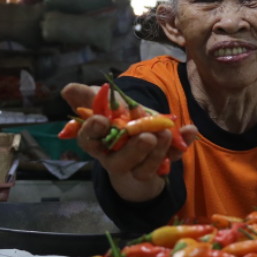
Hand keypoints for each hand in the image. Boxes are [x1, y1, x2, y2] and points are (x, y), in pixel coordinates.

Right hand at [61, 83, 196, 202]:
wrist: (137, 140)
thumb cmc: (115, 120)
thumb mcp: (102, 105)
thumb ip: (88, 97)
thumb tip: (67, 89)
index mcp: (98, 142)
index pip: (89, 140)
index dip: (93, 131)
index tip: (102, 120)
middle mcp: (115, 158)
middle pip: (120, 160)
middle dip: (134, 150)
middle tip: (147, 136)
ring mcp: (138, 167)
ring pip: (145, 167)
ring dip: (158, 151)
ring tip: (167, 131)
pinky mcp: (159, 167)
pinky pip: (172, 160)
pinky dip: (182, 146)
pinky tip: (190, 130)